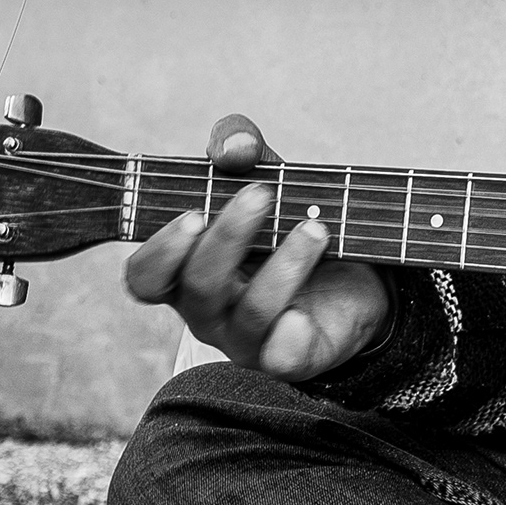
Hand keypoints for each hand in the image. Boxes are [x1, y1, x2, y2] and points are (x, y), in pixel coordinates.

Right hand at [120, 114, 389, 381]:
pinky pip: (283, 358)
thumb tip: (234, 147)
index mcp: (187, 271)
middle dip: (228, 239)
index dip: (161, 251)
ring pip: (250, 313)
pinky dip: (289, 339)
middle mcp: (210, 310)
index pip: (146, 277)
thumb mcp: (265, 173)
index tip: (194, 214)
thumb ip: (240, 146)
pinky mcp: (293, 357)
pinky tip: (301, 317)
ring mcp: (248, 339)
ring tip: (317, 229)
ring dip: (283, 266)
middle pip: (199, 286)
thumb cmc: (289, 223)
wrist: (359, 274)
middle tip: (261, 195)